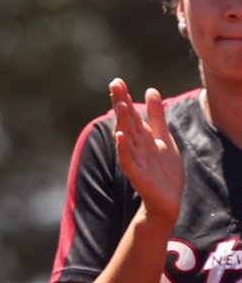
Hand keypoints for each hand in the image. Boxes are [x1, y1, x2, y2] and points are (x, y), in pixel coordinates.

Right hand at [109, 78, 183, 226]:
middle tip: (115, 85)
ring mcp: (134, 159)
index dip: (124, 97)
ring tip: (120, 105)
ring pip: (125, 137)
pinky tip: (119, 136)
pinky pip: (127, 160)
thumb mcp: (163, 138)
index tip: (117, 81)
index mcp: (141, 136)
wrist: (166, 200)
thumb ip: (156, 116)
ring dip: (121, 121)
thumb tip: (150, 90)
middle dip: (121, 103)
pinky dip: (122, 148)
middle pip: (126, 121)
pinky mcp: (136, 174)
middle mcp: (134, 145)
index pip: (131, 113)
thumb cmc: (163, 171)